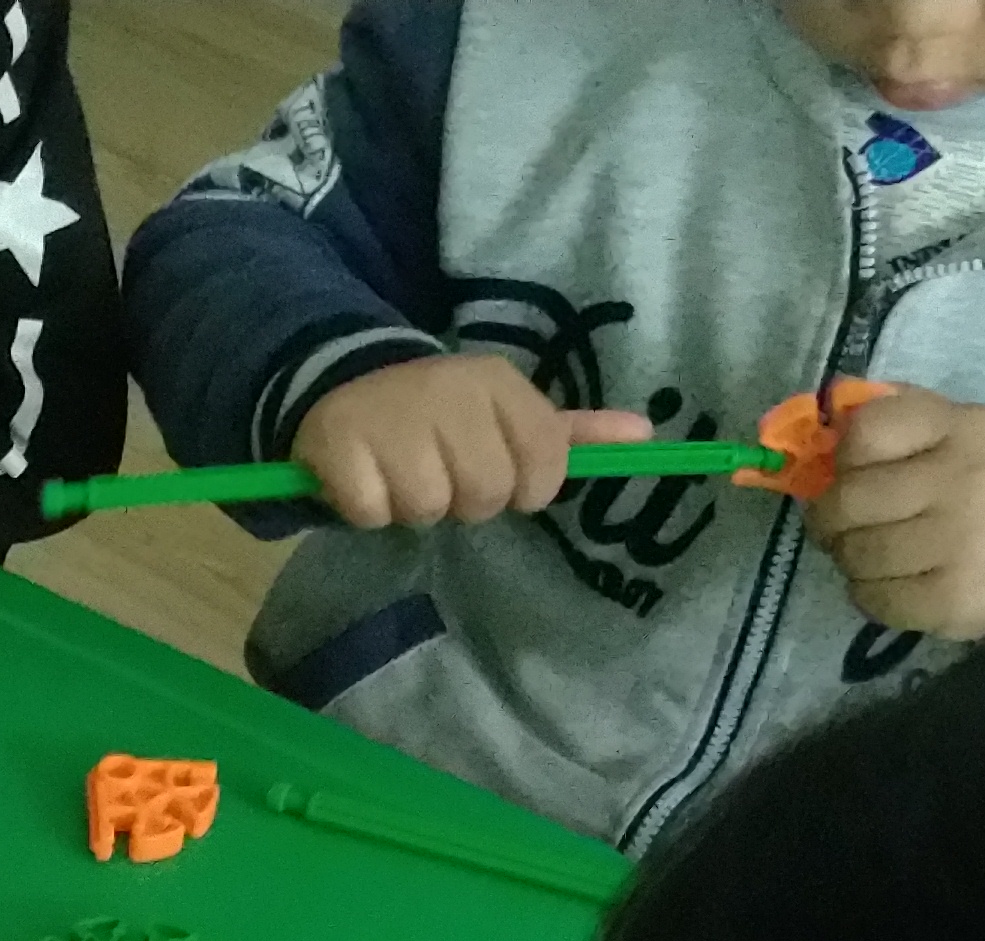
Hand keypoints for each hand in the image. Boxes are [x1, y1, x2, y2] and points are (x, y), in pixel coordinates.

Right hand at [291, 353, 647, 529]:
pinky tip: (364, 479)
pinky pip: (372, 512)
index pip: (544, 463)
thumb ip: (569, 433)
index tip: (502, 475)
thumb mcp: (506, 413)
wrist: (348, 383)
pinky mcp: (340, 443)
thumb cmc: (441, 413)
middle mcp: (448, 392)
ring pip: (427, 508)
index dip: (526, 487)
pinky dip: (366, 510)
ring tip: (399, 475)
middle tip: (442, 475)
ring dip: (412, 507)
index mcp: (497, 384)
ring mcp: (392, 415)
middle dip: (463, 501)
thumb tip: (644, 436)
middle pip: (485, 494)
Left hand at [811, 385, 984, 639]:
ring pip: (856, 554)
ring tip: (871, 551)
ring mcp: (954, 546)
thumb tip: (831, 418)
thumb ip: (904, 419)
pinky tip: (889, 580)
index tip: (851, 469)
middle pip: (848, 501)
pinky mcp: (950, 600)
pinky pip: (874, 599)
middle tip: (839, 523)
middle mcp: (957, 484)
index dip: (845, 454)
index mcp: (958, 430)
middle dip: (830, 515)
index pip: (867, 431)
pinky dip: (868, 592)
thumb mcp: (964, 427)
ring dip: (849, 557)